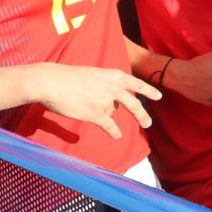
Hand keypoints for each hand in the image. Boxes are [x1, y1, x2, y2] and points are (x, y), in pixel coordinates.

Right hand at [36, 64, 159, 138]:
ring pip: (111, 112)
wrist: (53, 82)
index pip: (137, 84)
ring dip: (101, 111)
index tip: (159, 97)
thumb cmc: (70, 77)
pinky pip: (110, 126)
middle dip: (142, 115)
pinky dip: (114, 132)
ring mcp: (107, 102)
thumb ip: (108, 87)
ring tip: (90, 108)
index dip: (149, 91)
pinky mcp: (97, 115)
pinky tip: (117, 136)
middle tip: (148, 123)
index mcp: (115, 75)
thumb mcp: (95, 75)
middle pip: (134, 104)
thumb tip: (113, 106)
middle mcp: (115, 88)